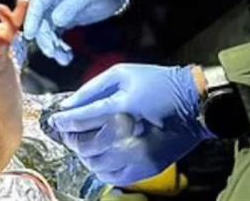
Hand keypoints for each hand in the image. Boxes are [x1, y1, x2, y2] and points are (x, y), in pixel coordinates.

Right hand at [22, 0, 131, 65]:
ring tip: (63, 59)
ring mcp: (58, 10)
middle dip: (44, 38)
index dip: (32, 18)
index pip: (38, 2)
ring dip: (53, 45)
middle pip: (41, 20)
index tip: (30, 35)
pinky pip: (58, 36)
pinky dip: (61, 47)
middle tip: (51, 52)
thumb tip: (56, 20)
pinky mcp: (66, 20)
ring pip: (48, 31)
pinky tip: (67, 56)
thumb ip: (72, 6)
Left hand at [50, 64, 209, 185]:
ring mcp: (138, 155)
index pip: (81, 119)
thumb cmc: (158, 83)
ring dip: (84, 154)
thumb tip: (70, 103)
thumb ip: (93, 88)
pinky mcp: (146, 168)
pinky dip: (99, 168)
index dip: (63, 120)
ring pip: (95, 164)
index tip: (55, 120)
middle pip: (85, 145)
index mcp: (122, 107)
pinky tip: (100, 155)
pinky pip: (111, 176)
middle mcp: (129, 135)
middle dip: (71, 138)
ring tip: (84, 142)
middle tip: (68, 132)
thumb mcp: (123, 73)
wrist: (195, 104)